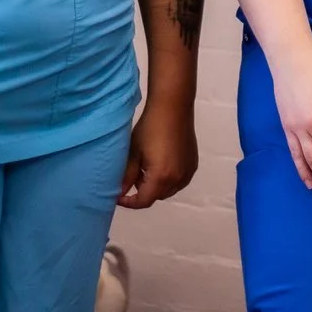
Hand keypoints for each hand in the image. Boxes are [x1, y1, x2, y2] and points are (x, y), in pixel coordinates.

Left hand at [119, 90, 196, 207]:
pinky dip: (169, 180)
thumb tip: (120, 193)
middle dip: (143, 192)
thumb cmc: (149, 129)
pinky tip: (161, 165)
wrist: (173, 108)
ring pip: (169, 190)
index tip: (119, 196)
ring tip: (146, 170)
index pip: (144, 201)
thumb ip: (127, 176)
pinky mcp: (193, 164)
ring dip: (156, 187)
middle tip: (132, 178)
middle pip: (157, 196)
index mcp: (161, 177)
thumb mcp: (134, 153)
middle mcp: (177, 179)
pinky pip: (179, 181)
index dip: (130, 202)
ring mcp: (187, 172)